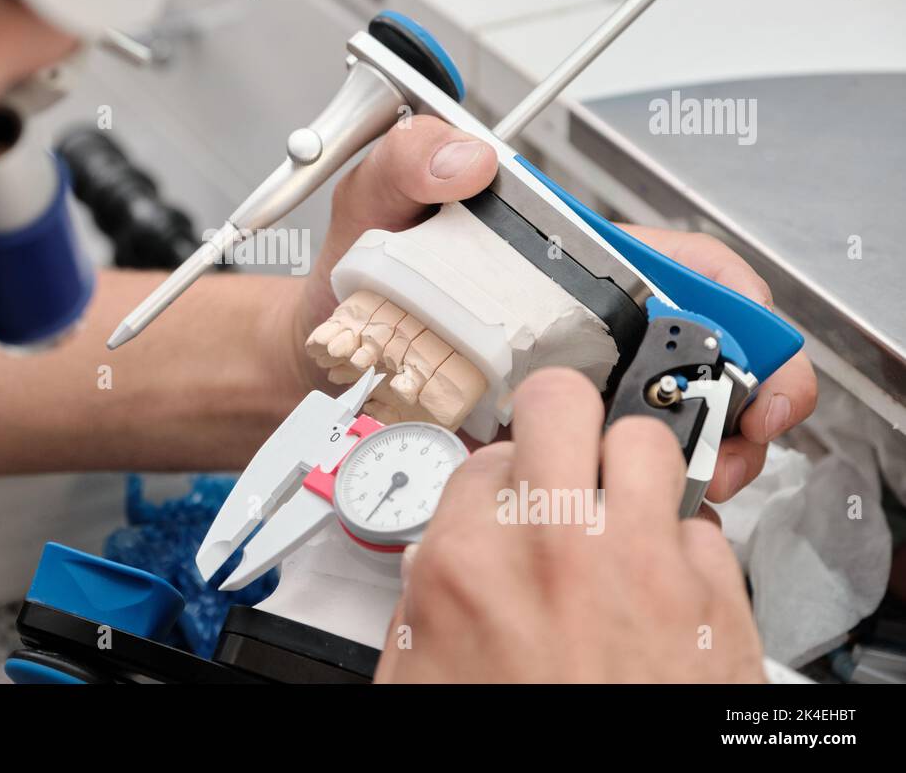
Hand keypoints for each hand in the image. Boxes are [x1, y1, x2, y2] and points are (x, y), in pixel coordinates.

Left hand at [270, 114, 815, 501]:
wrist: (314, 350)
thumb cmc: (357, 269)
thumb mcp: (375, 200)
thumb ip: (409, 160)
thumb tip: (465, 160)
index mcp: (576, 255)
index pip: (691, 270)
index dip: (745, 314)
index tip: (754, 364)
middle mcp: (588, 316)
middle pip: (707, 350)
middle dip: (745, 400)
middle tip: (732, 448)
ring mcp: (571, 378)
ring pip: (674, 412)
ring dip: (704, 450)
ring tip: (693, 483)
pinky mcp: (544, 433)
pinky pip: (610, 459)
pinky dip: (635, 484)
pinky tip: (618, 500)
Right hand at [374, 368, 765, 682]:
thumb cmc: (511, 731)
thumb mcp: (419, 672)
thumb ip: (427, 593)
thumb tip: (443, 550)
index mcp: (468, 563)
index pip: (481, 456)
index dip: (497, 475)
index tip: (509, 487)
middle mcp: (555, 545)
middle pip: (561, 403)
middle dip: (559, 420)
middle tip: (563, 449)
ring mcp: (642, 565)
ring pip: (645, 444)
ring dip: (630, 473)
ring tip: (620, 513)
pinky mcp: (716, 599)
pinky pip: (703, 529)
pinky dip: (683, 549)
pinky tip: (662, 586)